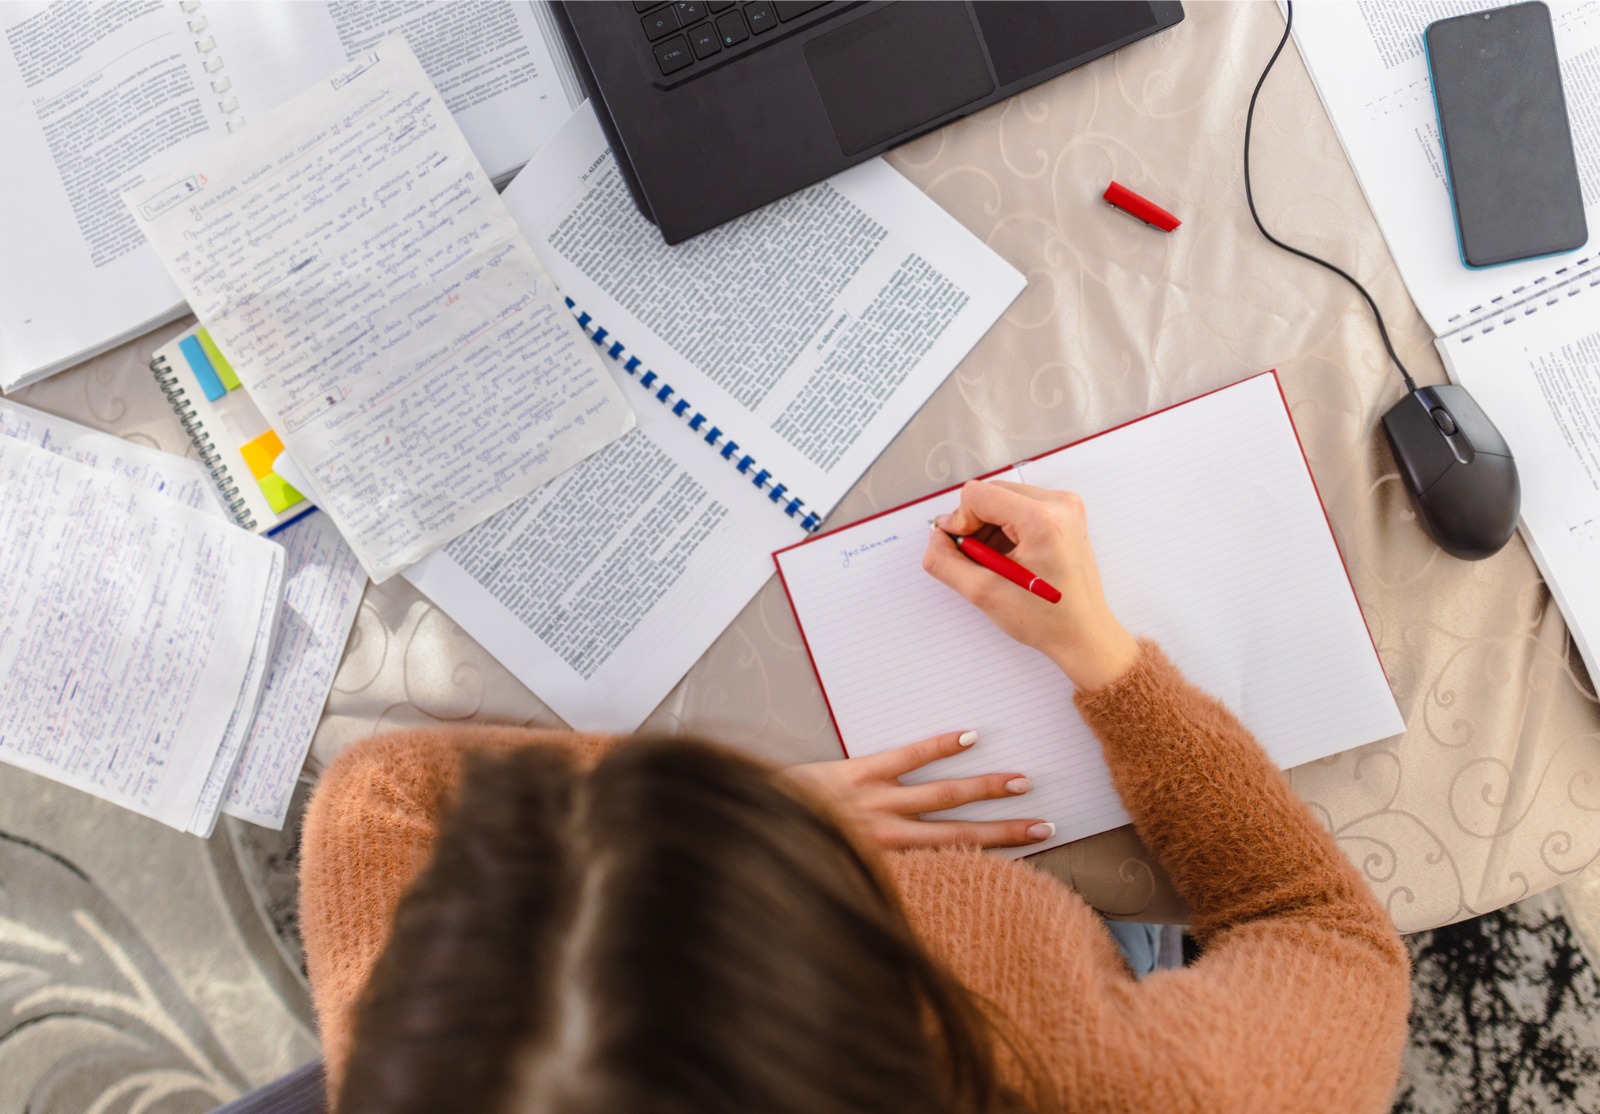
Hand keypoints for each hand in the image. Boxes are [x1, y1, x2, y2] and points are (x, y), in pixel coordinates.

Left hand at [780, 730, 1055, 850]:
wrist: (753, 827)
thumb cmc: (796, 852)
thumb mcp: (840, 876)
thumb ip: (875, 877)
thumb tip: (914, 884)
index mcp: (888, 860)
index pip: (951, 858)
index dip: (990, 858)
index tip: (1028, 856)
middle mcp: (889, 833)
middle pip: (959, 830)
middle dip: (1004, 829)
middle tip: (1046, 824)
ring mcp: (874, 799)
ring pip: (941, 794)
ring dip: (984, 788)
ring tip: (1021, 782)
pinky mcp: (856, 772)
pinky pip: (904, 757)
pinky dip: (937, 746)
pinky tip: (969, 736)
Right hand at [923, 480, 1138, 691]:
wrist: (1084, 634)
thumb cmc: (1047, 619)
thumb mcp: (983, 593)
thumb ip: (945, 562)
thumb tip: (936, 538)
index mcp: (1042, 519)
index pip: (977, 495)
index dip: (960, 521)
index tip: (964, 550)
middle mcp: (1059, 504)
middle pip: (990, 493)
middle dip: (975, 524)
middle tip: (981, 561)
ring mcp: (1065, 507)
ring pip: (1003, 499)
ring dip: (990, 528)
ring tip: (999, 564)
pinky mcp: (1065, 515)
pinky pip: (1020, 507)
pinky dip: (1006, 529)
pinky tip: (1011, 558)